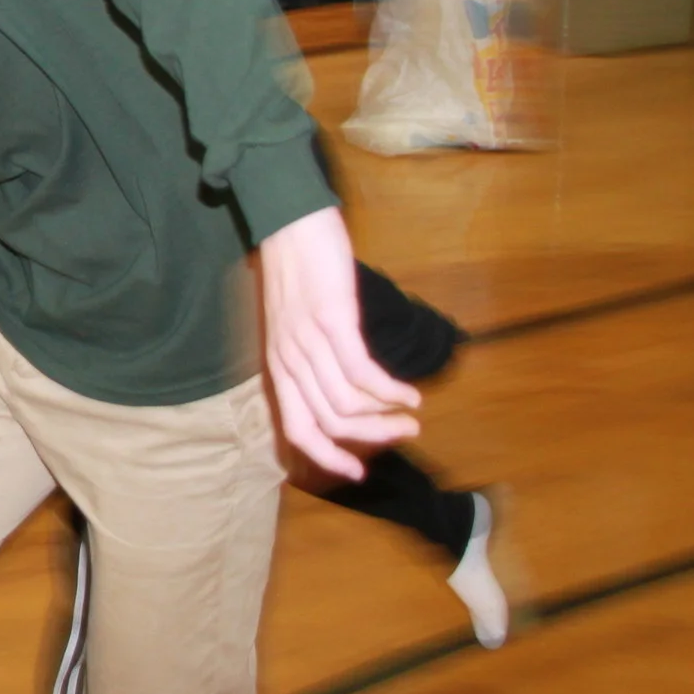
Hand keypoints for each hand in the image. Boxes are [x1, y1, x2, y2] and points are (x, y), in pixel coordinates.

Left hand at [257, 207, 419, 480]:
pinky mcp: (332, 323)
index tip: (358, 472)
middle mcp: (289, 361)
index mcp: (279, 365)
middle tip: (405, 434)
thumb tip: (343, 384)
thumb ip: (311, 354)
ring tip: (414, 414)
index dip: (328, 456)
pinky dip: (390, 392)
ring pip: (347, 407)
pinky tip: (411, 393)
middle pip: (329, 425)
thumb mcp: (295, 322)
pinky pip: (362, 375)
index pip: (297, 429)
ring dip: (386, 418)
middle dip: (371, 440)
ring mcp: (309, 343)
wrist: (290, 221)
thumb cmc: (298, 268)